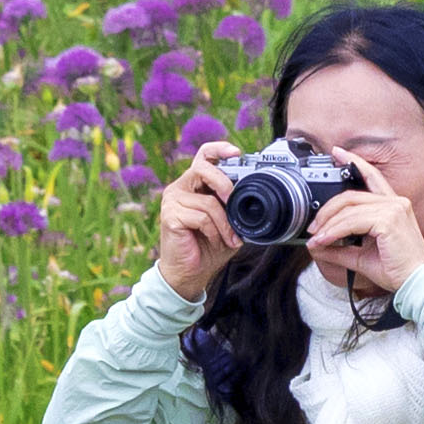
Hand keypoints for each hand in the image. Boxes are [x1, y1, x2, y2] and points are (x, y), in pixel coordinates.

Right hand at [153, 143, 242, 293]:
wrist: (190, 273)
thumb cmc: (208, 247)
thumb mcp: (228, 222)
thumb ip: (234, 206)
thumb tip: (253, 195)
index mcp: (194, 185)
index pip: (204, 156)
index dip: (219, 149)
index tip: (236, 152)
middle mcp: (180, 188)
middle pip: (203, 168)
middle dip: (224, 184)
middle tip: (234, 202)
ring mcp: (172, 200)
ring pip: (208, 201)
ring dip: (224, 224)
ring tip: (228, 238)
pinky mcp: (169, 215)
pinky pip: (201, 217)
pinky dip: (214, 231)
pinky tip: (214, 241)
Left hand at [305, 157, 423, 302]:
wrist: (416, 283)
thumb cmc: (397, 269)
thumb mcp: (362, 256)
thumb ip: (340, 248)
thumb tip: (317, 246)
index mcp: (393, 206)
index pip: (371, 177)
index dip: (354, 162)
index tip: (337, 152)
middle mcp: (395, 203)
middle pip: (351, 195)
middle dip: (327, 210)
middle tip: (314, 228)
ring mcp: (393, 209)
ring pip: (349, 209)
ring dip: (328, 225)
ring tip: (317, 239)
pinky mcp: (389, 220)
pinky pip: (352, 221)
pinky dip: (335, 231)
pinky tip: (326, 240)